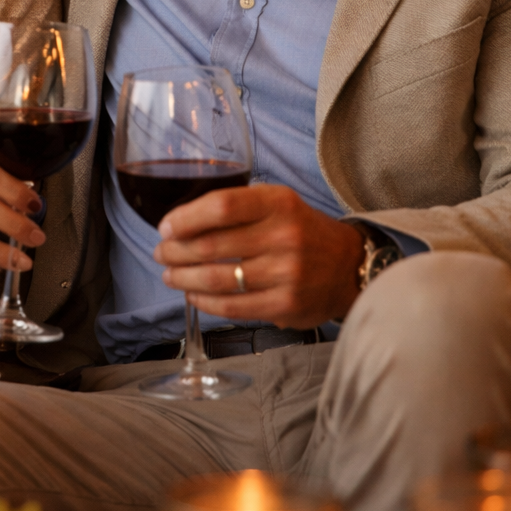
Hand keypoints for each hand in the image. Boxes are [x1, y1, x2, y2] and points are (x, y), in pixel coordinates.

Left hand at [153, 184, 363, 328]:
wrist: (349, 266)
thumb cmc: (302, 231)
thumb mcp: (278, 204)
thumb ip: (238, 207)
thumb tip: (181, 222)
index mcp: (279, 203)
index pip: (222, 206)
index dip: (186, 218)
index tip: (165, 227)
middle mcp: (284, 236)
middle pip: (211, 245)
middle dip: (176, 251)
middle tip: (161, 253)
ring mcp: (286, 273)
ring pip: (216, 278)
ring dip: (183, 278)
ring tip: (170, 275)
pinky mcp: (285, 305)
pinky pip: (231, 307)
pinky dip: (203, 302)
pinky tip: (192, 295)